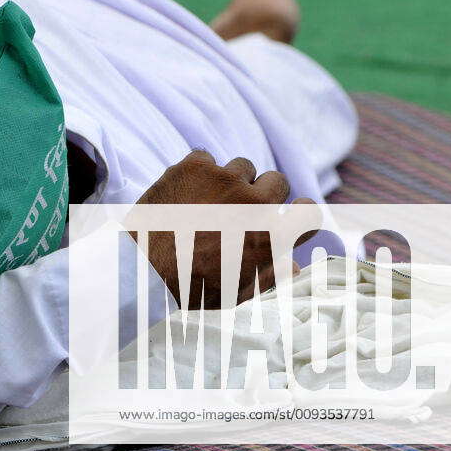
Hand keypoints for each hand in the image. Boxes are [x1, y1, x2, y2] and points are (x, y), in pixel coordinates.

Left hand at [133, 150, 317, 308]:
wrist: (141, 270)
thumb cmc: (189, 288)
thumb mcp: (236, 292)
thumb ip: (269, 277)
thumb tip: (293, 264)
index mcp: (271, 236)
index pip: (309, 212)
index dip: (299, 213)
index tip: (285, 216)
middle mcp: (254, 203)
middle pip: (277, 180)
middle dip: (262, 193)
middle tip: (237, 209)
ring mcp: (224, 180)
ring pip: (242, 166)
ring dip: (230, 181)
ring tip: (206, 201)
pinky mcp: (194, 166)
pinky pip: (206, 158)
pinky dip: (198, 172)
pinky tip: (183, 193)